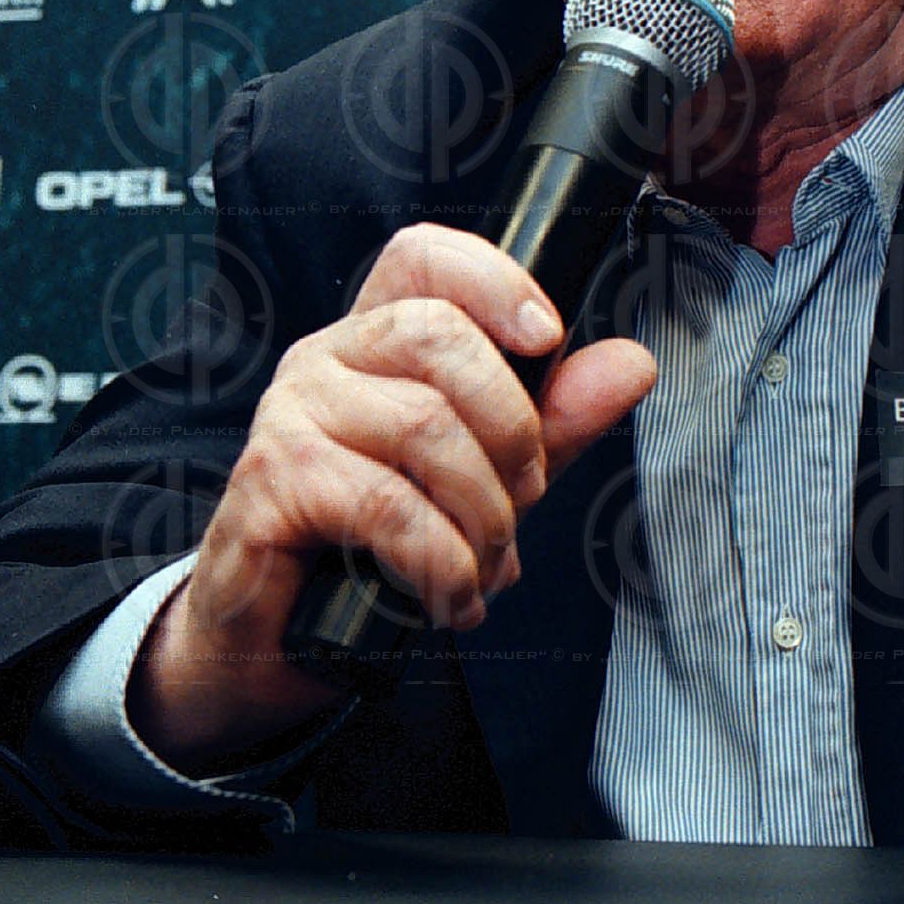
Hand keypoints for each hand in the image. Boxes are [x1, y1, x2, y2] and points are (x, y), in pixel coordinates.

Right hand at [129, 222, 655, 773]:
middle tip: (524, 496)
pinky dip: (444, 562)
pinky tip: (453, 596)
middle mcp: (324, 360)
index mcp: (375, 340)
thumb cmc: (378, 548)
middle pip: (439, 336)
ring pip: (424, 427)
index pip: (422, 256)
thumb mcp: (488, 476)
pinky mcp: (270, 486)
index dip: (491, 279)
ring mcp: (288, 417)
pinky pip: (388, 506)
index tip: (546, 336)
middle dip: (512, 428)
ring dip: (484, 514)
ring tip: (488, 562)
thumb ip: (556, 419)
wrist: (278, 647)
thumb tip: (633, 364)